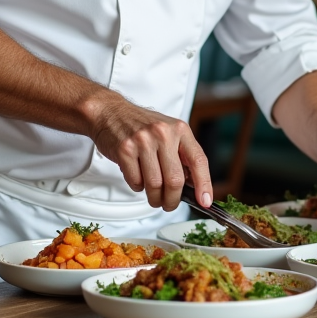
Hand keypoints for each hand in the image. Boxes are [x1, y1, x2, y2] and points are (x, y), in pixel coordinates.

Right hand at [88, 96, 211, 211]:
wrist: (111, 112)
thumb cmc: (142, 126)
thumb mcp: (169, 133)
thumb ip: (181, 155)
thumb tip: (193, 186)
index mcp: (180, 129)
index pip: (198, 160)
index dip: (204, 184)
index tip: (205, 201)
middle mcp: (163, 133)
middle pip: (175, 179)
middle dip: (173, 199)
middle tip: (169, 204)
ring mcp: (143, 141)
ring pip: (155, 184)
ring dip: (154, 197)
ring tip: (153, 196)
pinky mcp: (125, 150)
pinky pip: (136, 182)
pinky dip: (138, 187)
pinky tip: (137, 178)